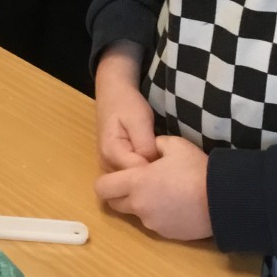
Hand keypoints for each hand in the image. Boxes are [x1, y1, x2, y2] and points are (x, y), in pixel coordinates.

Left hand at [93, 136, 212, 241]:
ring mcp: (152, 223)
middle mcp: (139, 206)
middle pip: (114, 203)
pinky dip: (158, 215)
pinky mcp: (166, 234)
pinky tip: (176, 205)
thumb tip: (152, 149)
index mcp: (136, 183)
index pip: (102, 187)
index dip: (106, 181)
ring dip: (140, 204)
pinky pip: (154, 223)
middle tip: (136, 183)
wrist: (223, 200)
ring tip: (162, 193)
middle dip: (119, 193)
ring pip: (135, 214)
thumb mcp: (175, 145)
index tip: (118, 175)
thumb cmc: (196, 170)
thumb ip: (156, 145)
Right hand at [94, 44, 157, 171]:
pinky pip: (129, 177)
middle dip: (151, 178)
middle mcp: (105, 164)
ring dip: (147, 177)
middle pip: (131, 183)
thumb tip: (152, 167)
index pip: (136, 174)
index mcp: (111, 152)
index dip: (155, 172)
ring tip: (164, 167)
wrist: (113, 94)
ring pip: (130, 182)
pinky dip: (142, 174)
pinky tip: (154, 166)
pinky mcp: (113, 166)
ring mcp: (107, 167)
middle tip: (169, 166)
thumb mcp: (140, 120)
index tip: (170, 166)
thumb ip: (145, 145)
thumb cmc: (127, 104)